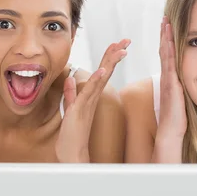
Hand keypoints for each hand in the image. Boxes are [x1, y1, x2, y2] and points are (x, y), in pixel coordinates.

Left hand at [55, 39, 129, 162]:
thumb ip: (71, 94)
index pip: (101, 72)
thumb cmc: (72, 136)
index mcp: (90, 96)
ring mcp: (89, 103)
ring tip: (120, 49)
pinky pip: (89, 92)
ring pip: (101, 78)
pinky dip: (96, 80)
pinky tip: (103, 70)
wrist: (71, 155)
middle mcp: (93, 98)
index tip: (117, 44)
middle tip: (126, 40)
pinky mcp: (81, 109)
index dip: (109, 57)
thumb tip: (70, 79)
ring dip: (110, 63)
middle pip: (106, 71)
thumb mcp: (70, 109)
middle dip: (115, 54)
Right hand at [157, 17, 186, 139]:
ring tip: (164, 22)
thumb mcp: (185, 98)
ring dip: (164, 37)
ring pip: (165, 53)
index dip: (168, 41)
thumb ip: (188, 88)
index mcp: (172, 79)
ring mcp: (167, 79)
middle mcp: (168, 76)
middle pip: (164, 50)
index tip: (170, 27)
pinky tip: (168, 39)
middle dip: (164, 34)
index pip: (169, 55)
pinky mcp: (170, 83)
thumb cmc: (180, 118)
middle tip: (165, 18)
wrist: (172, 130)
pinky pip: (169, 62)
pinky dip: (167, 49)